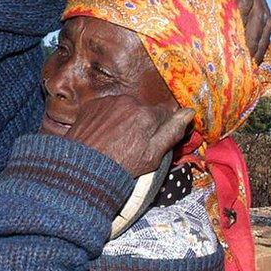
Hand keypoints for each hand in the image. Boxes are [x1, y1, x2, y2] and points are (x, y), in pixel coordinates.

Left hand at [65, 96, 193, 176]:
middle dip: (141, 122)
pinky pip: (106, 108)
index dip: (160, 127)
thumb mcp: (152, 157)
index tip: (151, 141)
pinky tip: (102, 135)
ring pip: (124, 107)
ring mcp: (108, 101)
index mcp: (147, 115)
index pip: (165, 113)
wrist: (81, 169)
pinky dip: (106, 118)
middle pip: (144, 109)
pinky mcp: (91, 105)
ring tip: (114, 141)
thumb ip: (172, 132)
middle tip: (130, 145)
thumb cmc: (120, 167)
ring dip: (123, 119)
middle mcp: (129, 102)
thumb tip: (189, 112)